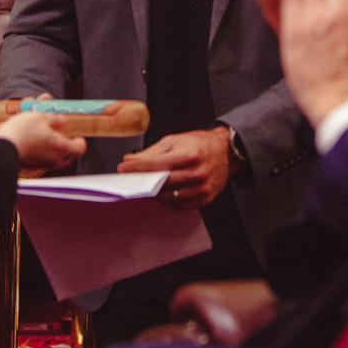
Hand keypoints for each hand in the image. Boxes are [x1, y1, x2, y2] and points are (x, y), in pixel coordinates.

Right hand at [0, 111, 85, 173]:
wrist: (4, 146)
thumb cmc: (24, 131)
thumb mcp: (41, 117)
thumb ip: (54, 119)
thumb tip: (62, 121)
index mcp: (62, 147)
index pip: (80, 148)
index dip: (80, 140)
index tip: (77, 134)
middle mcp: (55, 159)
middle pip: (68, 155)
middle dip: (66, 144)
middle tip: (62, 135)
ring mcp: (43, 164)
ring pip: (54, 157)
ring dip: (52, 145)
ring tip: (44, 132)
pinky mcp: (32, 165)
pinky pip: (42, 158)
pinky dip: (41, 150)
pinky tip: (33, 139)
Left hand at [117, 126, 233, 209]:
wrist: (224, 152)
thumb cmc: (199, 144)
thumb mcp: (174, 140)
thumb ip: (150, 153)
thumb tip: (130, 161)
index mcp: (189, 155)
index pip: (156, 165)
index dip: (137, 169)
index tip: (123, 169)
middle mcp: (197, 174)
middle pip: (161, 184)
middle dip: (141, 183)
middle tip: (128, 181)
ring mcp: (202, 189)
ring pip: (169, 198)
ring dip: (151, 195)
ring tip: (141, 188)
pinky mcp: (204, 199)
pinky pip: (179, 206)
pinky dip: (165, 202)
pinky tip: (157, 195)